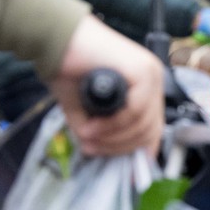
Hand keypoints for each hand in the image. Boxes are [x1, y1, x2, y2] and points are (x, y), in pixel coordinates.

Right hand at [50, 17, 164, 156]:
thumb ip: (99, 130)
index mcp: (144, 88)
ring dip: (113, 138)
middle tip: (93, 149)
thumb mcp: (86, 111)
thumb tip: (99, 153)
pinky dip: (113, 124)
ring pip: (143, 123)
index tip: (119, 167)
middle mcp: (152, 80)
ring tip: (88, 137)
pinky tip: (92, 127)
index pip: (153, 129)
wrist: (56, 42)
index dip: (137, 152)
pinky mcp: (142, 70)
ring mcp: (150, 74)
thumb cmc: (69, 71)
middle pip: (150, 130)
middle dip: (120, 148)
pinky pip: (135, 110)